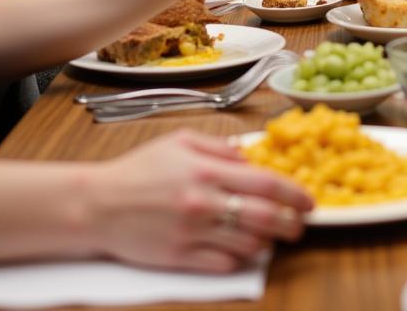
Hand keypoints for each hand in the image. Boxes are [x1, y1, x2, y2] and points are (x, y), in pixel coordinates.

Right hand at [92, 130, 312, 271]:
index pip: (266, 184)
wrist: (97, 205)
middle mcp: (204, 203)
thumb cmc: (138, 170)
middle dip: (290, 223)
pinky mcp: (179, 259)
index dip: (294, 193)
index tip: (309, 200)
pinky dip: (240, 258)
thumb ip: (219, 148)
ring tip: (275, 236)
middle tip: (301, 225)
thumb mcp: (180, 142)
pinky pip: (222, 263)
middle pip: (264, 217)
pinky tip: (245, 250)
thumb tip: (249, 157)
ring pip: (247, 242)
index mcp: (207, 171)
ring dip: (268, 240)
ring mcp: (192, 233)